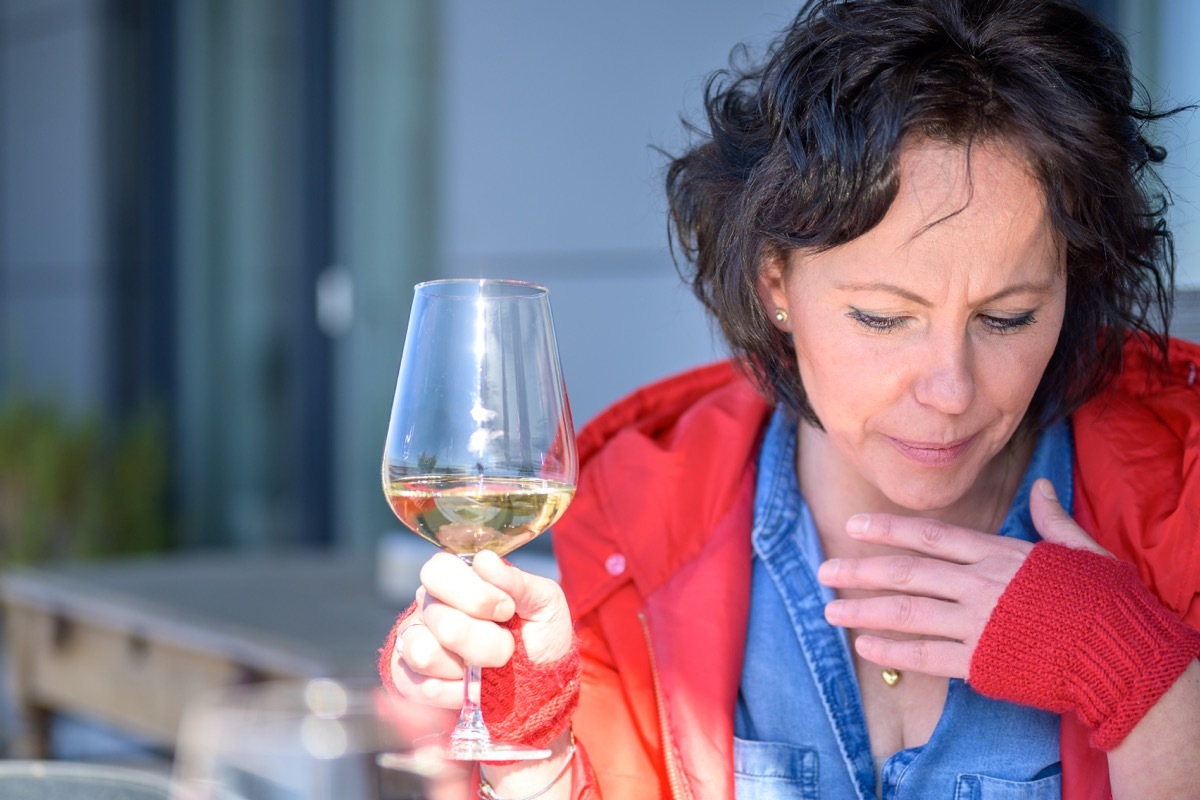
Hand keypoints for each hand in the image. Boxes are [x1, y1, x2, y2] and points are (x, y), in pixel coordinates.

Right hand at [389, 550, 574, 708]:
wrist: (540, 683)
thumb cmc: (540, 633)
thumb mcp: (544, 602)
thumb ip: (518, 581)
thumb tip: (484, 561)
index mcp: (456, 578)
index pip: (438, 572)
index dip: (475, 595)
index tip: (507, 609)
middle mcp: (428, 606)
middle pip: (444, 623)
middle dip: (488, 641)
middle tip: (508, 644)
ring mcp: (414, 643)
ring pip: (426, 655)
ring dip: (469, 666)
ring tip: (487, 667)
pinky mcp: (410, 680)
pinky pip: (421, 687)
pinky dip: (454, 692)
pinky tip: (471, 685)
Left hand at [816, 478, 1107, 678]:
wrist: (1121, 652)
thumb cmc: (1104, 601)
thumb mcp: (1080, 549)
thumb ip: (1050, 520)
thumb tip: (1040, 488)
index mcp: (997, 554)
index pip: (929, 535)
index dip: (887, 529)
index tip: (854, 526)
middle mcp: (979, 585)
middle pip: (906, 573)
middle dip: (860, 570)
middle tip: (823, 571)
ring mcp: (976, 624)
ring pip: (906, 613)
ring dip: (862, 610)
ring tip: (830, 610)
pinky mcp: (980, 662)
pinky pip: (925, 655)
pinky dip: (892, 651)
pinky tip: (864, 646)